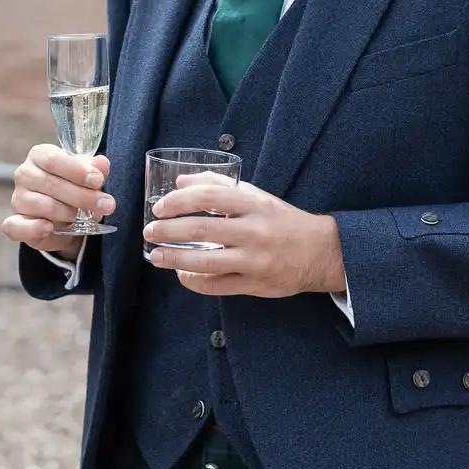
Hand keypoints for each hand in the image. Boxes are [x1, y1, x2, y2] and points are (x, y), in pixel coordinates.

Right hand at [2, 143, 114, 259]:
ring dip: (69, 212)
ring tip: (86, 217)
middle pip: (51, 183)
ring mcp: (18, 199)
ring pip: (44, 205)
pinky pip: (17, 226)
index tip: (98, 181)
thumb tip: (101, 163)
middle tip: (106, 204)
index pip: (53, 159)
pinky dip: (34, 228)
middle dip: (82, 195)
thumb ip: (95, 170)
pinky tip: (49, 227)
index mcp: (39, 156)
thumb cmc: (74, 190)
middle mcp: (24, 174)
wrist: (64, 220)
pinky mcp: (14, 223)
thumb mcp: (88, 178)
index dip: (77, 170)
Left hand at [144, 173, 347, 297]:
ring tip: (156, 256)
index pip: (209, 196)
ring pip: (206, 261)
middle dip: (168, 231)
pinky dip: (194, 281)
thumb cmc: (280, 220)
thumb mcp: (256, 195)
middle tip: (149, 232)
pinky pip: (217, 286)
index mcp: (253, 204)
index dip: (180, 201)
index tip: (160, 207)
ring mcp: (254, 260)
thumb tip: (180, 182)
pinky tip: (181, 274)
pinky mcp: (254, 284)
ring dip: (175, 258)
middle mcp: (254, 231)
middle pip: (202, 229)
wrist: (319, 251)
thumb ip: (218, 185)